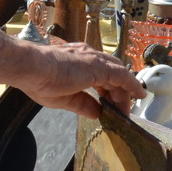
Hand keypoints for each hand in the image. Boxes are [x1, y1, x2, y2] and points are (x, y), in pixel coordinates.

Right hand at [15, 40, 145, 119]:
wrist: (31, 68)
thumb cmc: (39, 80)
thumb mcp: (64, 98)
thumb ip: (83, 104)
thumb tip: (96, 114)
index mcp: (78, 62)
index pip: (100, 75)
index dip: (108, 91)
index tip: (110, 105)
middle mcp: (88, 56)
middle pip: (113, 74)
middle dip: (118, 93)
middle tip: (120, 112)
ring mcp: (94, 60)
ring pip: (119, 75)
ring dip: (124, 94)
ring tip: (126, 111)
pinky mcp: (99, 66)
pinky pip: (122, 76)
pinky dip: (132, 85)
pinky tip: (139, 95)